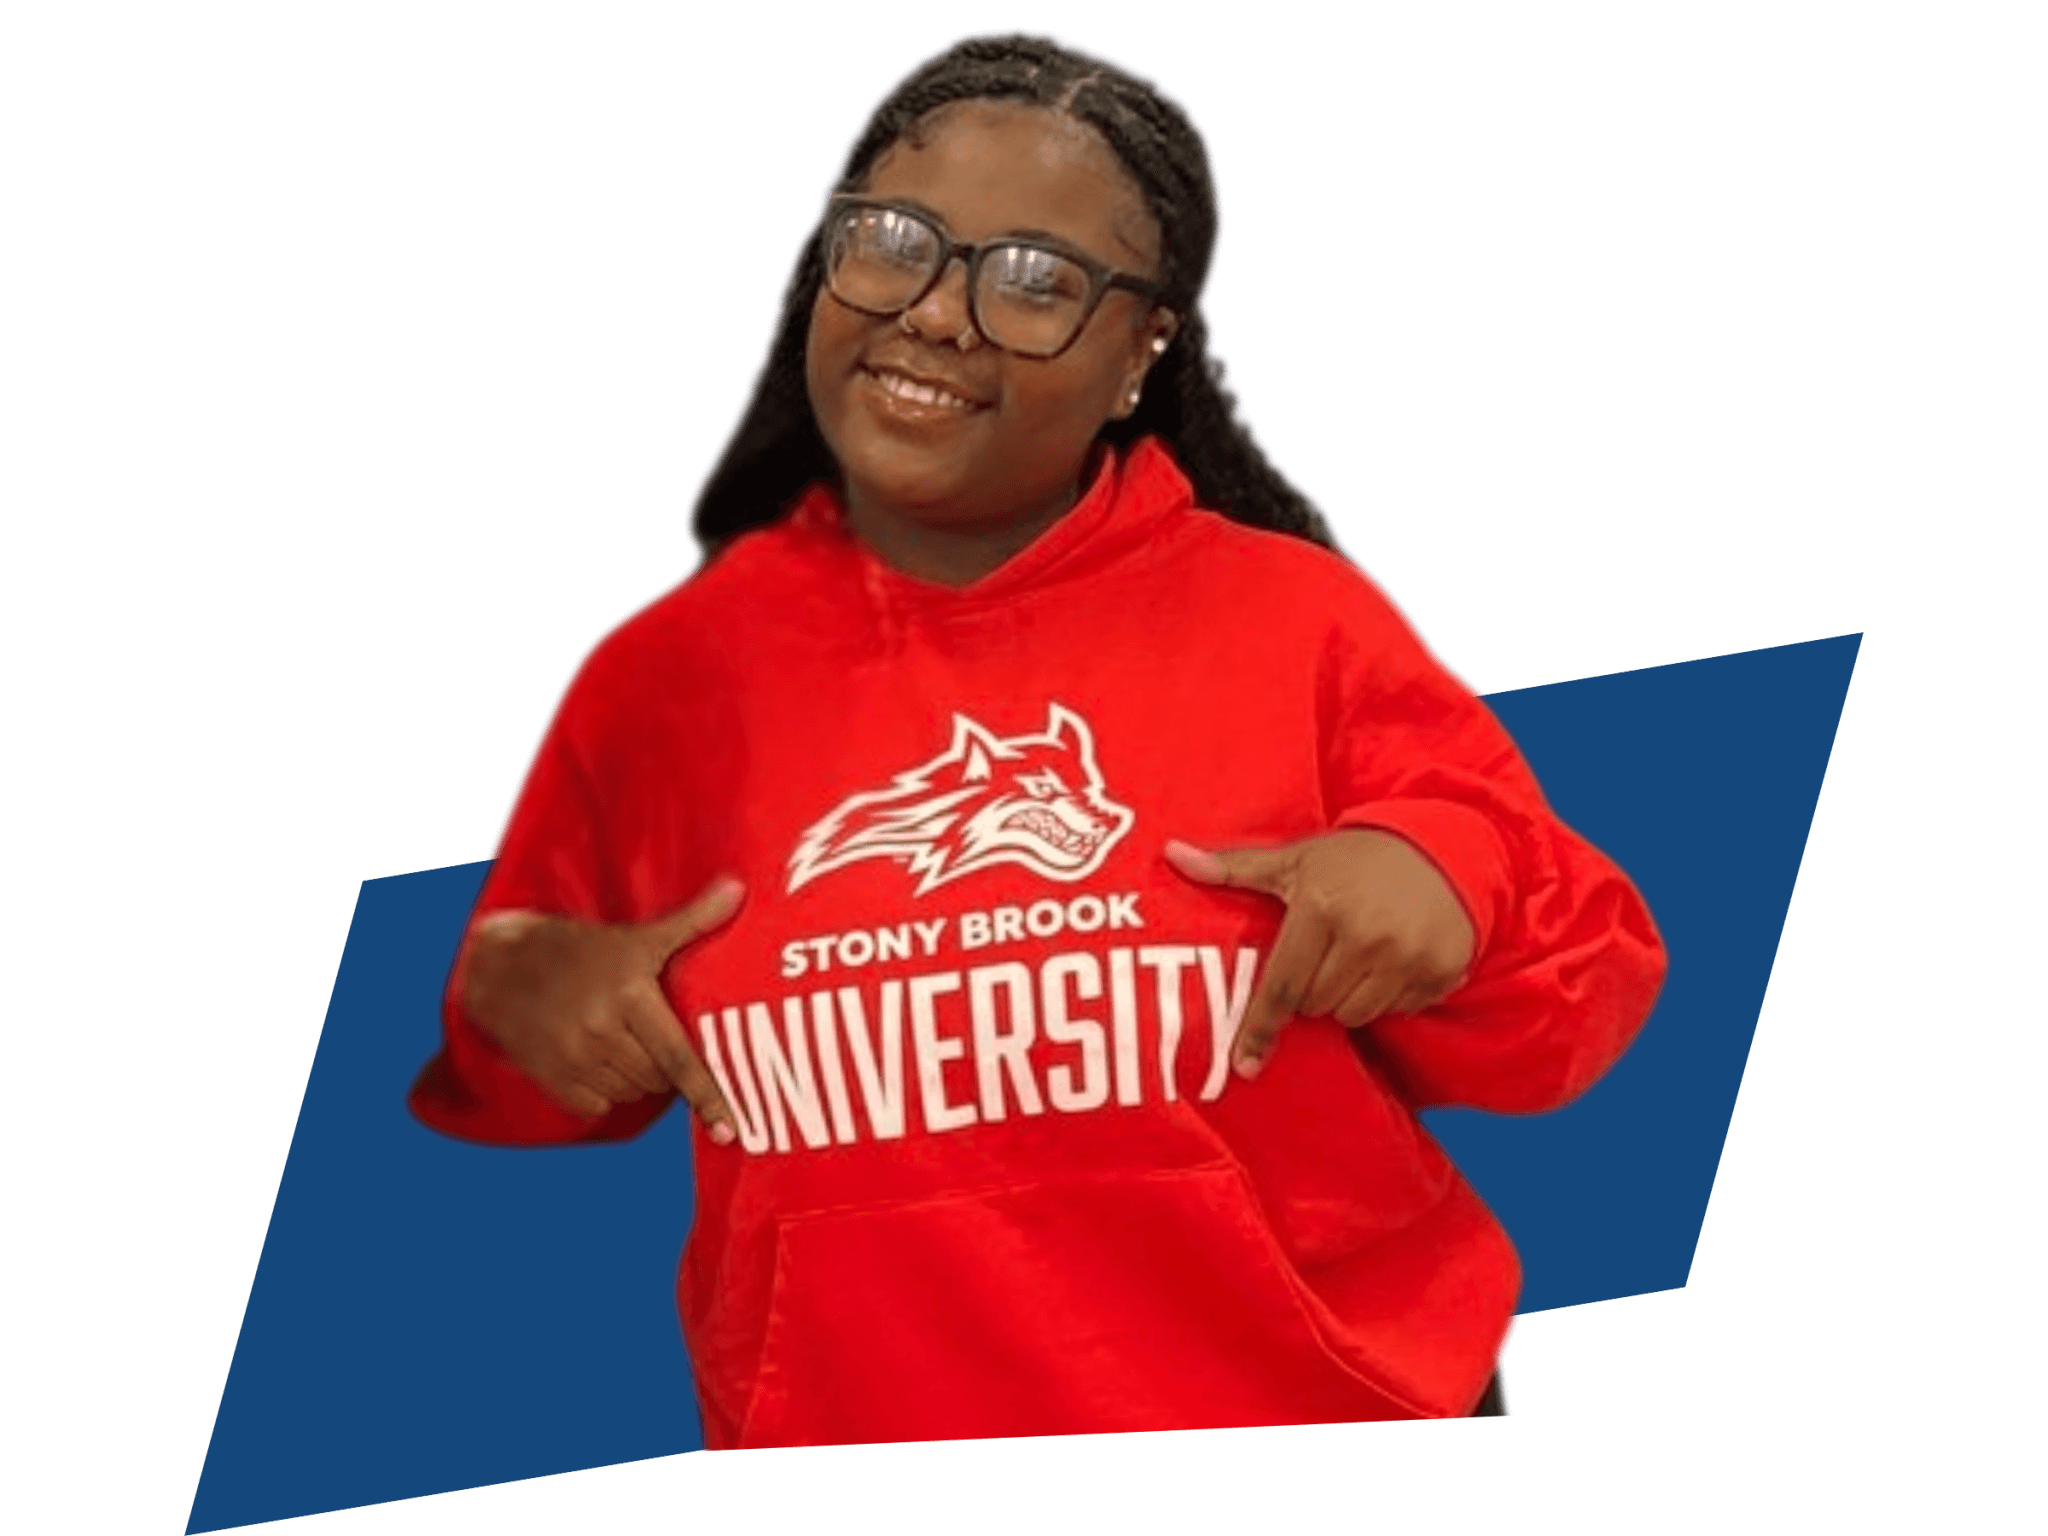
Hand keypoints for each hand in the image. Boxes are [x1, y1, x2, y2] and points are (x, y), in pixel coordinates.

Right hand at [462, 876, 745, 1140]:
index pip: (678, 1057)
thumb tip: (739, 890)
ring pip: (632, 1092)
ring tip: (630, 1044)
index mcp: (629, 995)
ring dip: (641, 1079)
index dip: (707, 1094)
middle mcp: (600, 1030)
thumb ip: (692, 920)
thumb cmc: (582, 950)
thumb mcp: (637, 935)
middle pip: (659, 1077)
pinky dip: (609, 1091)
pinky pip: (599, 1104)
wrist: (501, 966)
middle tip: (658, 1038)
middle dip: (669, 1068)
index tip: (729, 1131)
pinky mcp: (552, 1078)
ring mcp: (573, 1058)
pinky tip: (602, 1059)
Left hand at [1164, 830, 1474, 1078]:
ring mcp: (1408, 957)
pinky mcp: (1440, 971)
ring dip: (1346, 999)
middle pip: (1317, 1005)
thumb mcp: (1295, 859)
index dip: (1260, 1027)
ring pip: (1355, 1015)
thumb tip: (1172, 854)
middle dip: (1310, 992)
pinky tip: (1390, 961)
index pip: (1282, 985)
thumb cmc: (1355, 858)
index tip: (1245, 1063)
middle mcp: (1366, 935)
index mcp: (1321, 908)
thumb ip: (1233, 867)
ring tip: (1354, 959)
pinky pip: (1398, 1011)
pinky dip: (1387, 997)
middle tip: (1321, 957)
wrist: (1441, 847)